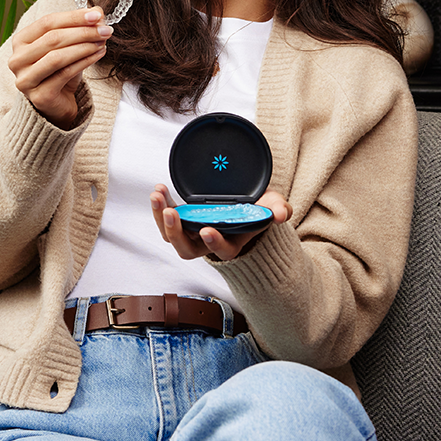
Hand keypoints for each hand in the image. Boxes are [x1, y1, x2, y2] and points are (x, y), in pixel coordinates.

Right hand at [8, 7, 111, 127]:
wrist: (57, 104)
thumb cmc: (60, 71)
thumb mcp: (69, 46)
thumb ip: (80, 27)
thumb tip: (98, 11)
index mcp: (20, 41)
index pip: (47, 22)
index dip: (73, 17)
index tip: (97, 15)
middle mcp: (17, 59)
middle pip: (53, 39)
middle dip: (83, 32)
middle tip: (105, 30)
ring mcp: (25, 79)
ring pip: (57, 57)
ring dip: (84, 46)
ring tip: (103, 42)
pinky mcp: (39, 96)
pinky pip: (65, 74)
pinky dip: (85, 62)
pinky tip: (99, 54)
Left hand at [150, 184, 291, 261]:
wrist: (245, 205)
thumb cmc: (258, 209)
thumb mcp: (271, 206)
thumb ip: (278, 209)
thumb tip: (282, 214)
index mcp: (232, 243)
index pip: (222, 250)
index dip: (214, 242)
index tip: (206, 229)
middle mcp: (209, 243)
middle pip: (187, 249)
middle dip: (176, 232)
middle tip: (171, 213)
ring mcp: (193, 233)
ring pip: (171, 235)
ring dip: (161, 218)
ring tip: (158, 196)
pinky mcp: (183, 220)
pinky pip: (167, 218)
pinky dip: (161, 205)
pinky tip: (159, 190)